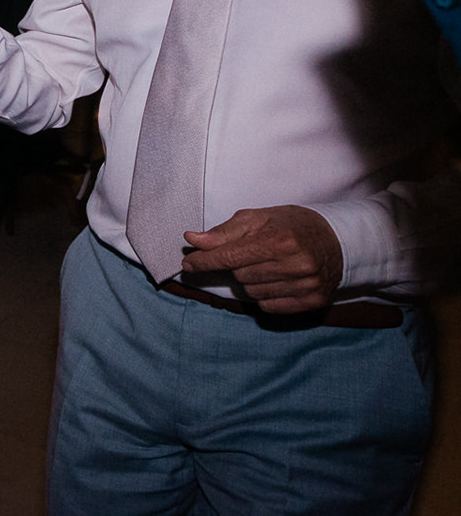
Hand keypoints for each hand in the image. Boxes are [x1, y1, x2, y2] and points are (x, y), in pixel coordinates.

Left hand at [179, 205, 344, 312]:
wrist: (337, 239)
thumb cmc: (291, 225)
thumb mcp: (257, 218)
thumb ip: (224, 232)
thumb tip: (193, 240)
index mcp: (279, 240)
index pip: (230, 257)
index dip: (204, 261)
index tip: (188, 264)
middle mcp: (295, 265)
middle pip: (240, 276)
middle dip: (237, 266)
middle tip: (251, 254)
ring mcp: (306, 286)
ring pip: (252, 293)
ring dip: (250, 281)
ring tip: (267, 265)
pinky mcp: (313, 301)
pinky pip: (269, 307)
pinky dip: (265, 295)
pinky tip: (276, 280)